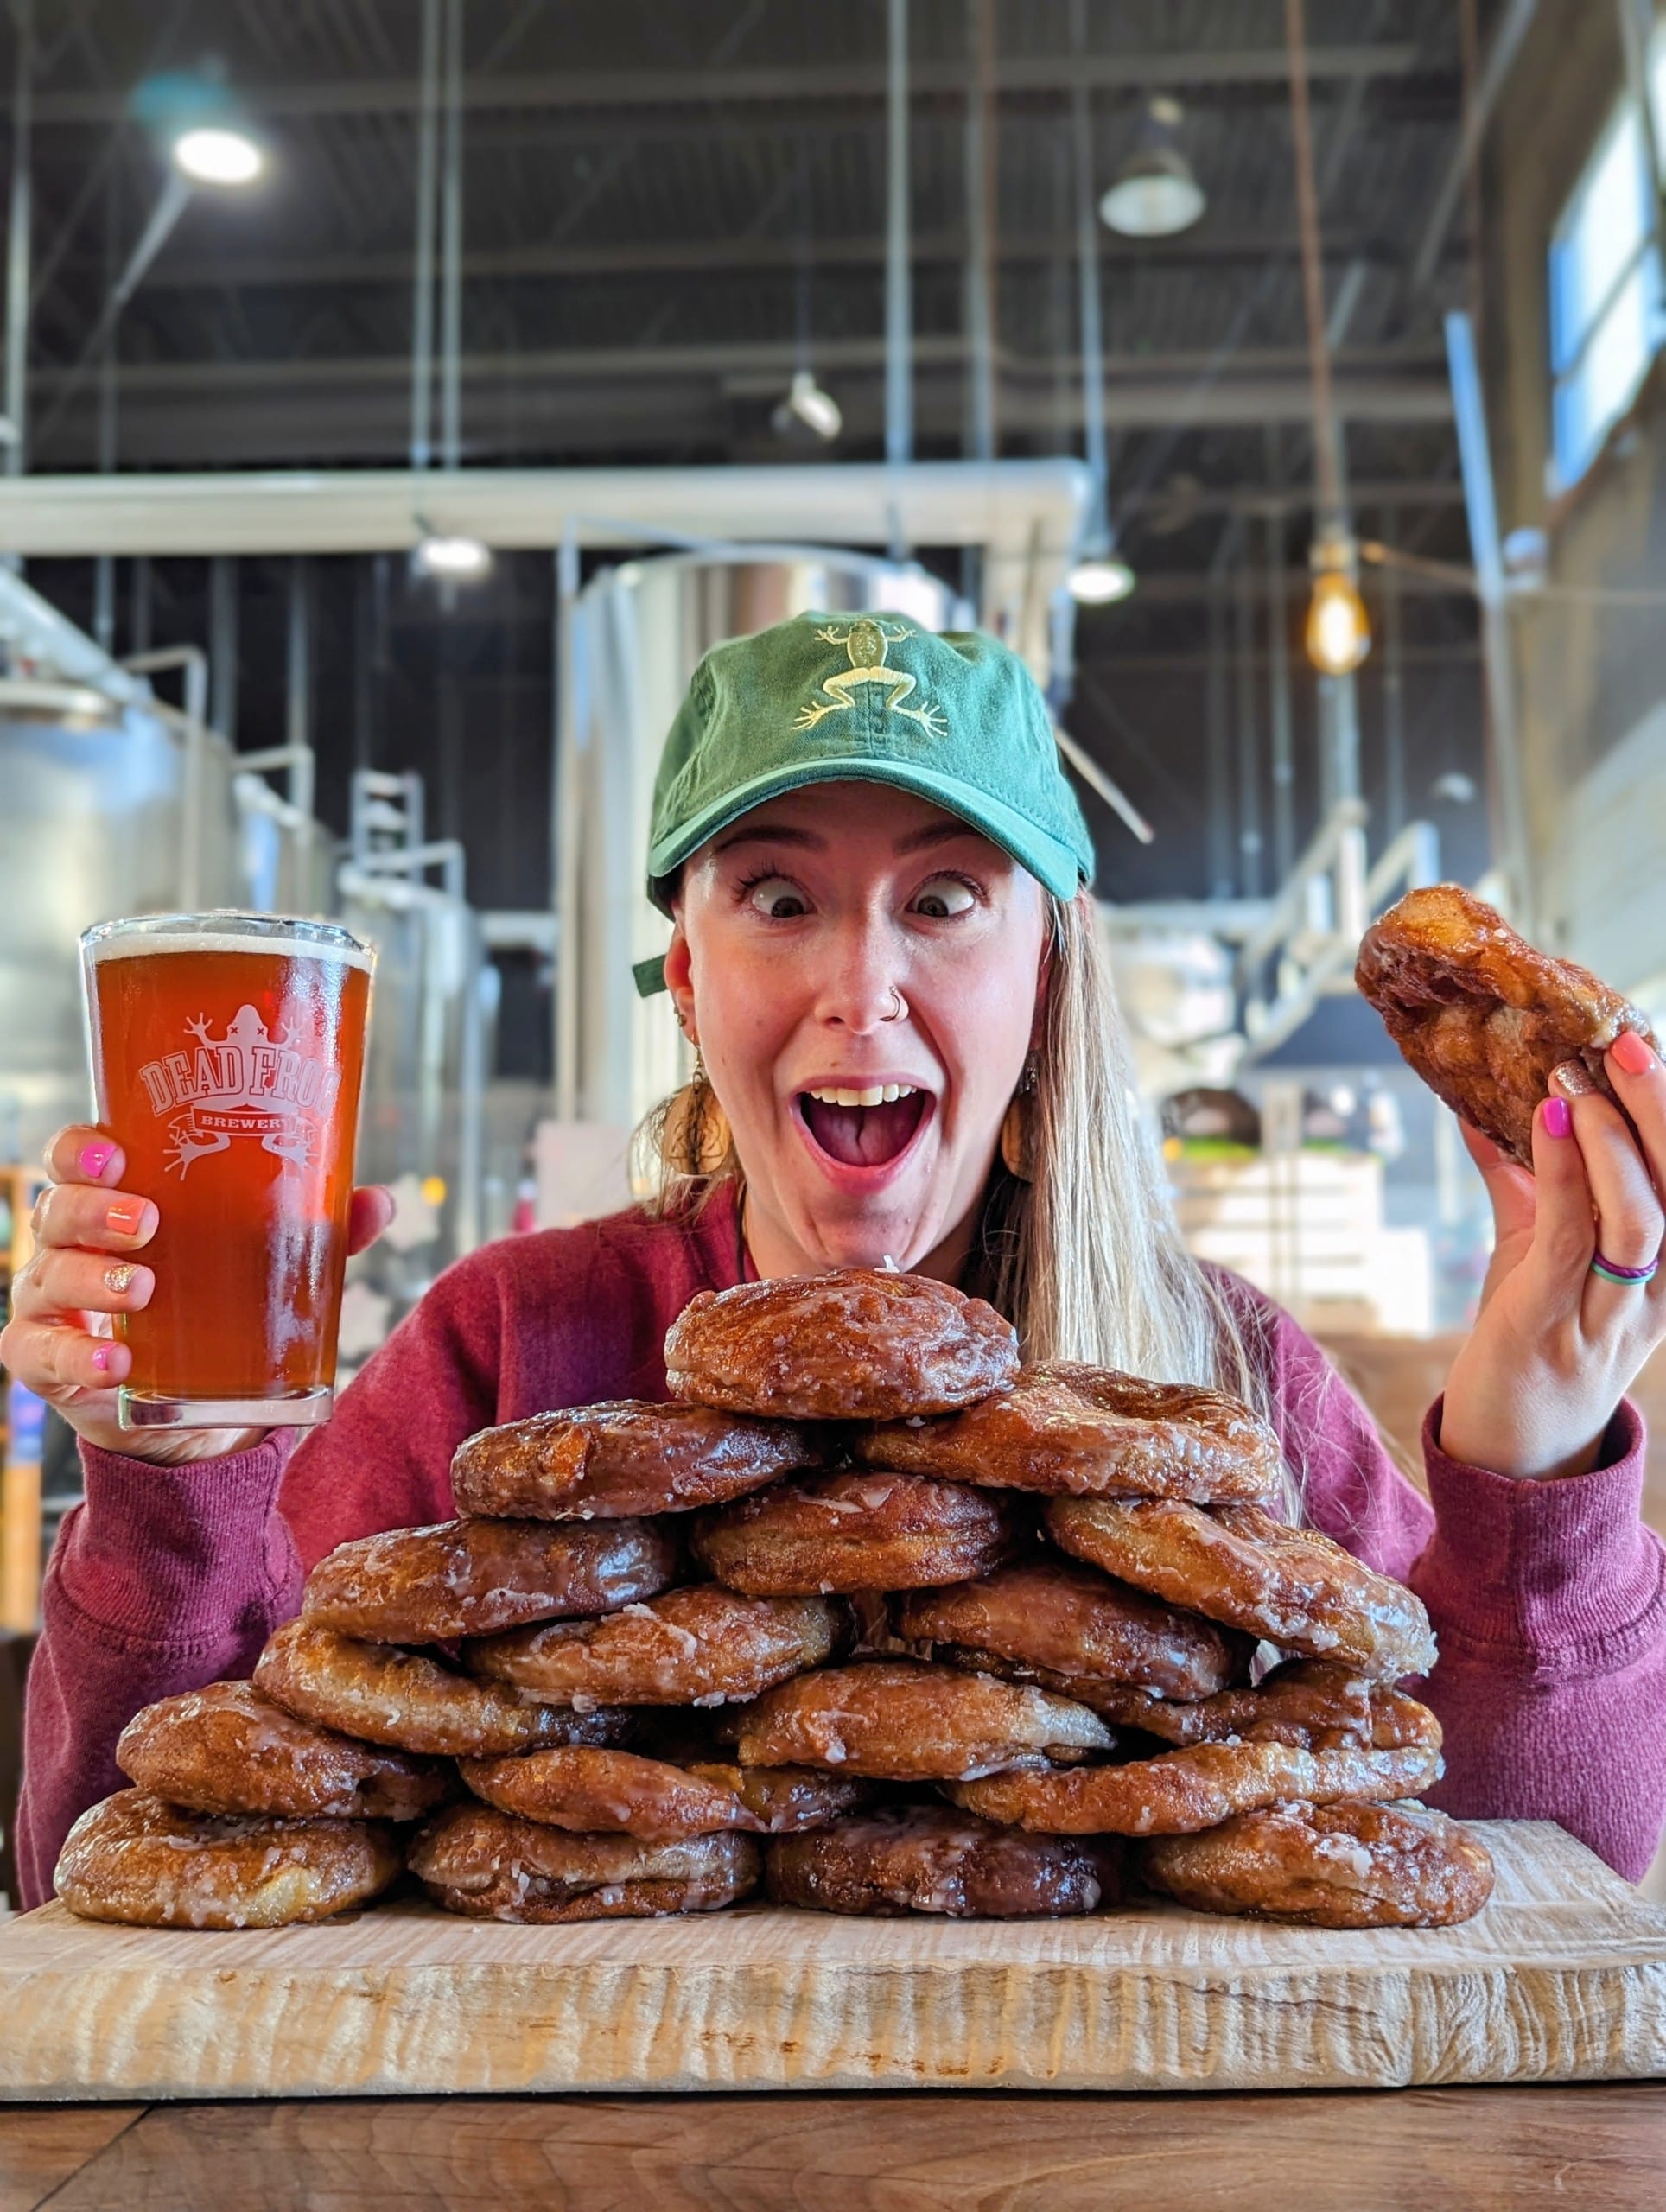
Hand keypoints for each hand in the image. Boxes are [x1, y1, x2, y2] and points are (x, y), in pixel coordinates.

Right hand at [0, 1124, 394, 1467]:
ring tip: (142, 1288)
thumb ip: (315, 1232)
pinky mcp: (49, 1363)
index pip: (76, 1158)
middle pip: (56, 1209)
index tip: (118, 1155)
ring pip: (47, 1277)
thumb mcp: (264, 1262)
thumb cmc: (216, 1301)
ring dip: (91, 1279)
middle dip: (93, 1210)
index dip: (83, 1149)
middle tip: (146, 1222)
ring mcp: (52, 1304)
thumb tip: (380, 1202)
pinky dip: (79, 1356)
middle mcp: (71, 1245)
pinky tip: (117, 1363)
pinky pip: (43, 1354)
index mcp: (115, 1201)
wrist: (192, 1400)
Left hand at [1439, 1032, 1665, 1478]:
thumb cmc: (1528, 1346)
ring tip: (1579, 1080)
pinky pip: (1571, 1242)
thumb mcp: (1535, 1253)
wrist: (1509, 1454)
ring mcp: (1608, 1315)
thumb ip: (1526, 1184)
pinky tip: (1549, 1122)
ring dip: (1614, 1141)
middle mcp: (1655, 1294)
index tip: (1646, 1043)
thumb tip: (1484, 1108)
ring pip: (1644, 1218)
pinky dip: (1566, 1175)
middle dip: (1662, 1111)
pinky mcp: (1551, 1328)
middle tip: (1627, 1043)